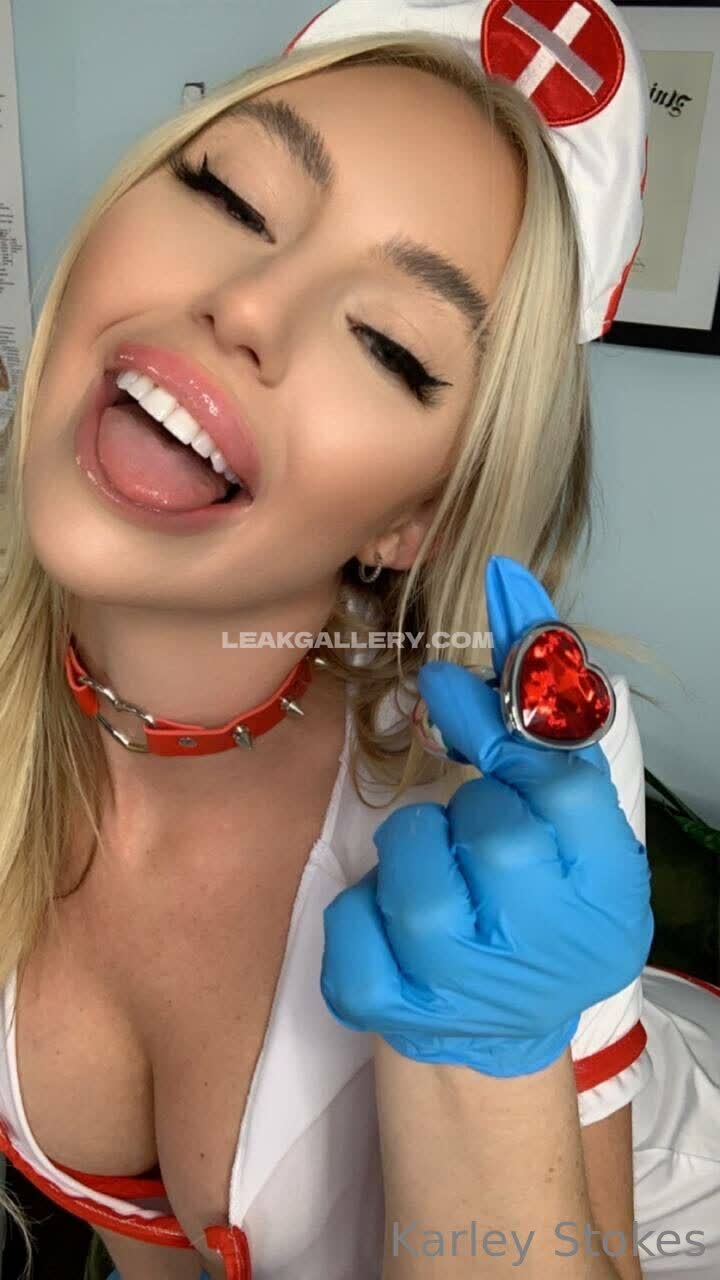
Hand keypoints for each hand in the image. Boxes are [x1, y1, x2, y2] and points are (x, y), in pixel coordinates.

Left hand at [319, 555, 653, 1076]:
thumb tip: (488, 616)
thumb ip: (536, 733)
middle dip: (465, 806)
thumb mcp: (563, 827)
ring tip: (434, 870)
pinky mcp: (393, 1011)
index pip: (562, 786)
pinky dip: (359, 909)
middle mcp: (545, 946)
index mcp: (604, 891)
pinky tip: (390, 923)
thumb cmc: (533, 907)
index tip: (450, 687)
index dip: (500, 728)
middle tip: (469, 827)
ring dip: (410, 848)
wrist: (492, 1033)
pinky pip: (351, 923)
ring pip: (413, 872)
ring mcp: (466, 988)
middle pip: (491, 829)